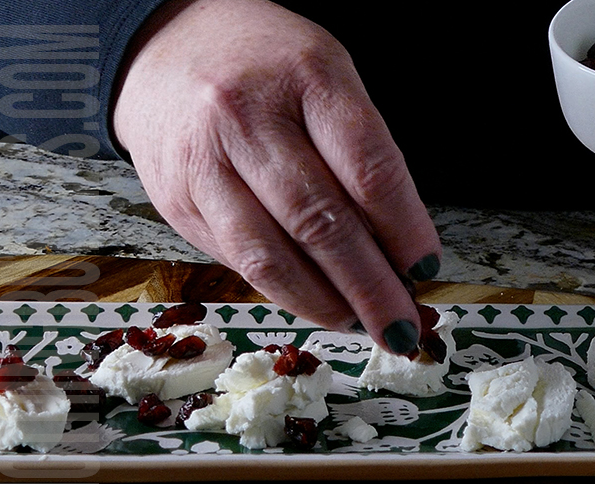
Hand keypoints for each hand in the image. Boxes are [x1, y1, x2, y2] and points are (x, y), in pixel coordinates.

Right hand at [112, 0, 440, 352]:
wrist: (168, 48)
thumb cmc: (266, 67)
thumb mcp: (329, 80)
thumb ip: (360, 156)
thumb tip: (395, 248)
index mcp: (306, 77)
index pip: (368, 169)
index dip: (404, 229)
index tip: (426, 266)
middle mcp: (247, 117)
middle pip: (321, 222)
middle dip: (370, 287)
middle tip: (401, 324)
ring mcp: (204, 162)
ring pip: (271, 257)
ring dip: (324, 303)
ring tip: (359, 323)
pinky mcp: (177, 200)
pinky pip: (239, 262)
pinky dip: (285, 293)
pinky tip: (315, 302)